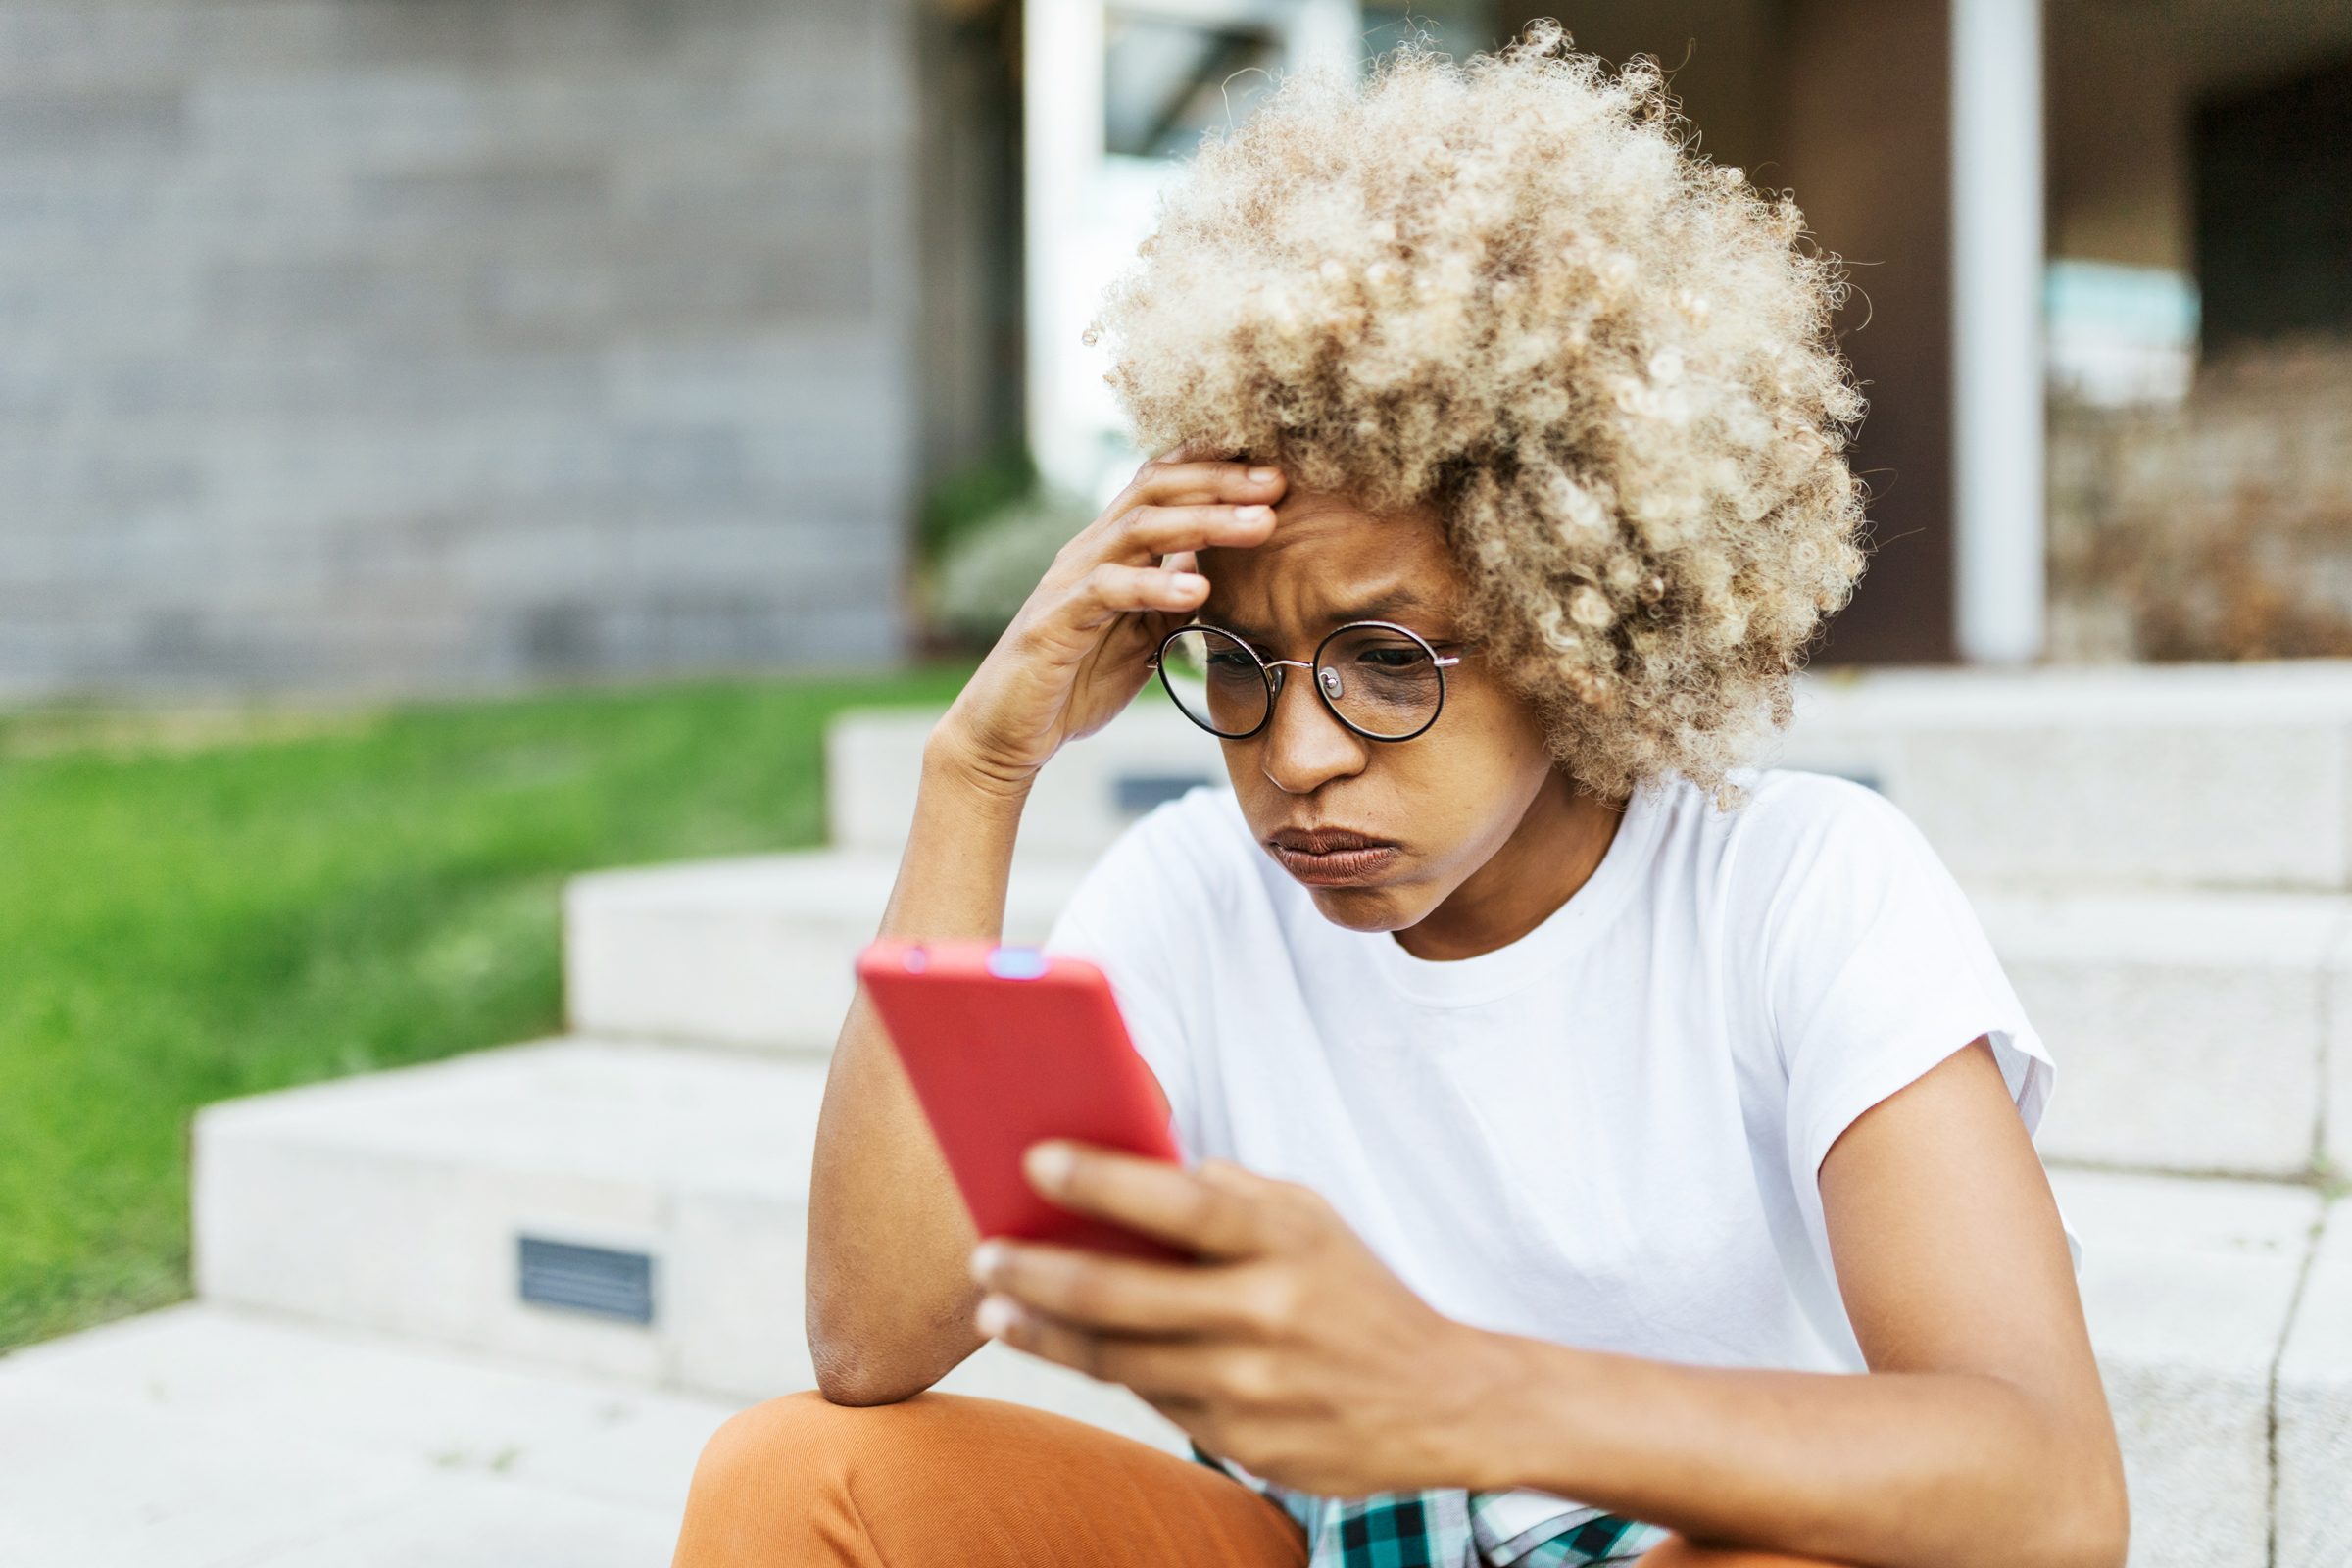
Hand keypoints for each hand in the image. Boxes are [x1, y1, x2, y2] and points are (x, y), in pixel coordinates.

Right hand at [930, 444, 1284, 793]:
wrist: (1006, 734)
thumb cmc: (1075, 683)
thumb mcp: (1142, 636)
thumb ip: (1174, 599)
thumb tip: (1220, 568)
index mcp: (1111, 550)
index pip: (1161, 483)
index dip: (1215, 466)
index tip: (1275, 468)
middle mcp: (1088, 552)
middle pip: (1155, 489)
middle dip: (1221, 482)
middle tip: (1279, 483)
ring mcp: (1069, 582)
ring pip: (1137, 528)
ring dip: (1205, 522)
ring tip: (1261, 526)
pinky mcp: (1056, 621)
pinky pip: (1108, 589)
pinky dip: (1155, 585)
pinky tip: (1198, 588)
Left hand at [966, 1139, 1521, 1496]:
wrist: (1442, 1402)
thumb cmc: (1356, 1292)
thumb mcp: (1311, 1220)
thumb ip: (1230, 1194)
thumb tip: (1134, 1167)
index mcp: (1285, 1239)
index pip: (1180, 1201)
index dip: (1102, 1179)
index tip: (1035, 1159)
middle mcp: (1266, 1311)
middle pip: (1123, 1292)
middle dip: (1038, 1270)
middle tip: (985, 1253)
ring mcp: (1251, 1384)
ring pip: (1118, 1358)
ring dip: (1044, 1330)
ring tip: (996, 1305)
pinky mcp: (1242, 1439)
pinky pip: (1150, 1398)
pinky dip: (1101, 1368)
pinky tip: (1061, 1343)